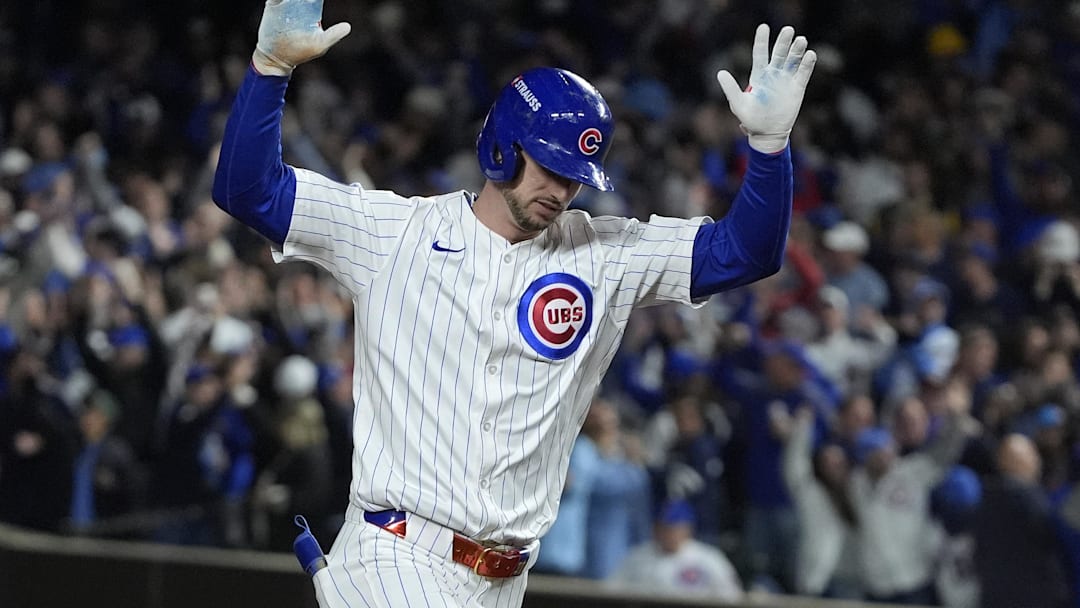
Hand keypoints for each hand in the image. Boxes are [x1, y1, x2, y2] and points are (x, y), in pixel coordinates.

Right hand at [254, 0, 351, 76]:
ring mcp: (286, 3)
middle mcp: (300, 4)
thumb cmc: (301, 52)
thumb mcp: (319, 45)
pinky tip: (281, 1)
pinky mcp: (273, 4)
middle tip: (302, 1)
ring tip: (291, 0)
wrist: (276, 58)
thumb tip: (347, 27)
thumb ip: (333, 36)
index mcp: (313, 10)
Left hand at [717, 24, 816, 153]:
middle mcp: (773, 74)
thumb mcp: (738, 104)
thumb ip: (730, 88)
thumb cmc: (751, 120)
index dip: (762, 40)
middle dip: (783, 41)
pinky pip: (803, 73)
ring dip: (797, 49)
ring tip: (801, 40)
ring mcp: (786, 80)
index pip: (760, 53)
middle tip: (789, 30)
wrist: (767, 134)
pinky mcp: (797, 88)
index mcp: (758, 75)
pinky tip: (810, 54)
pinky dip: (807, 64)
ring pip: (793, 60)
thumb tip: (720, 73)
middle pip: (779, 53)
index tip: (764, 27)